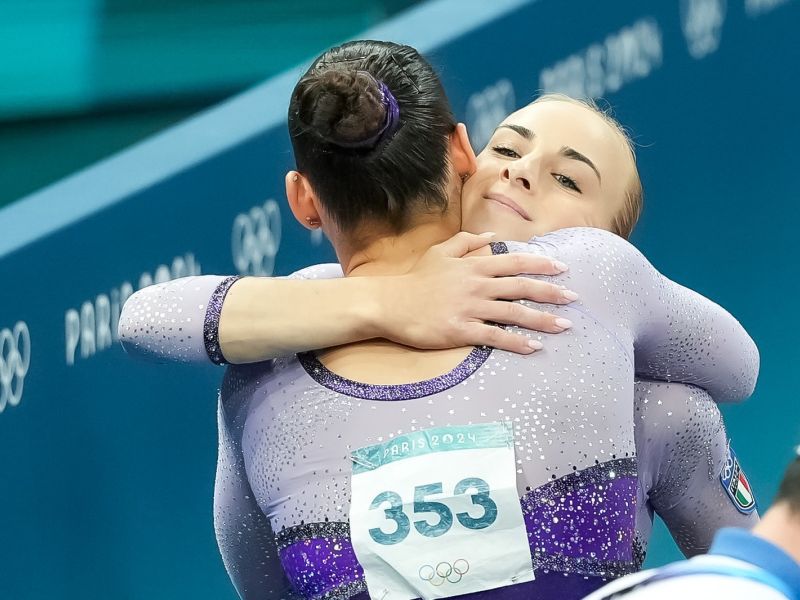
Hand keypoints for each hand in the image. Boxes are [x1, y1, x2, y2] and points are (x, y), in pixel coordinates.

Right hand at [378, 232, 576, 353]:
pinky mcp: (462, 330)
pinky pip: (496, 337)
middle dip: (551, 292)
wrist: (390, 303)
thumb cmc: (415, 279)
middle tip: (574, 298)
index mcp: (473, 265)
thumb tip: (491, 235)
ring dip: (542, 320)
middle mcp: (477, 285)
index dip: (541, 265)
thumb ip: (466, 241)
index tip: (562, 268)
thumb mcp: (440, 252)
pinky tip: (534, 347)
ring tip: (564, 326)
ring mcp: (470, 308)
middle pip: (522, 287)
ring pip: (514, 312)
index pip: (515, 262)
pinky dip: (517, 342)